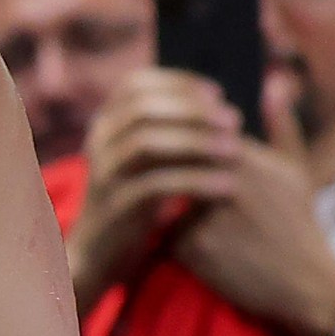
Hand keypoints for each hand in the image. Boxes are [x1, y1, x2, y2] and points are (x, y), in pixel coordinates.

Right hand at [72, 66, 246, 298]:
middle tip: (234, 120)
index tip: (218, 93)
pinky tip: (226, 185)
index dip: (178, 82)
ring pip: (147, 141)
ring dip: (196, 141)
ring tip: (236, 150)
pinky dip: (195, 181)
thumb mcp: (148, 160)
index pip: (136, 84)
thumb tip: (223, 102)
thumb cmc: (138, 201)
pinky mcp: (116, 205)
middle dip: (193, 110)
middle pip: (143, 108)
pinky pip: (156, 184)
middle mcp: (98, 142)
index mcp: (106, 124)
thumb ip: (171, 130)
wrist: (101, 253)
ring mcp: (104, 173)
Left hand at [172, 75, 334, 335]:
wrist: (305, 283)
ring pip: (166, 195)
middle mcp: (223, 184)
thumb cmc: (298, 222)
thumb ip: (281, 125)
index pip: (195, 133)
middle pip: (174, 161)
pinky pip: (166, 232)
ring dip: (168, 200)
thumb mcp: (296, 171)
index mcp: (246, 161)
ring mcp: (204, 216)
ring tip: (188, 212)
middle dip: (170, 167)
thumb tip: (271, 84)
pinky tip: (194, 245)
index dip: (186, 139)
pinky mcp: (191, 247)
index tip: (184, 149)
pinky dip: (173, 236)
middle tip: (173, 180)